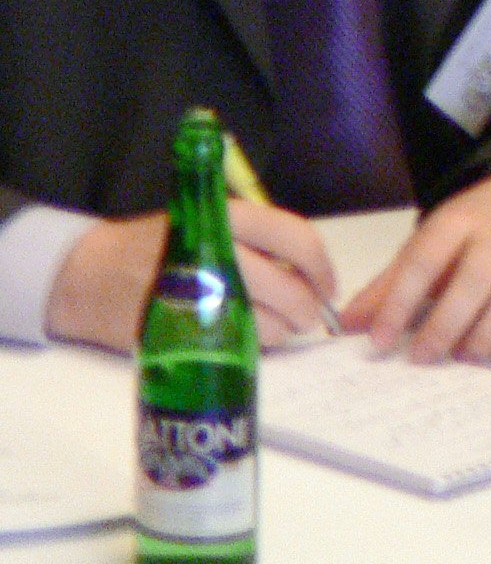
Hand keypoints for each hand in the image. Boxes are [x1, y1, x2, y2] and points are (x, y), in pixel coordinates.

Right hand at [45, 202, 338, 352]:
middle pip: (287, 288)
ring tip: (281, 328)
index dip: (322, 268)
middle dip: (308, 308)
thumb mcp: (208, 222)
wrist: (89, 274)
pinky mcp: (178, 330)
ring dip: (283, 332)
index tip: (328, 287)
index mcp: (226, 218)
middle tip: (309, 315)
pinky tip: (249, 338)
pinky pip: (234, 345)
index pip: (296, 238)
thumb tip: (311, 272)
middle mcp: (214, 252)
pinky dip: (252, 346)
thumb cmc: (161, 246)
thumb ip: (257, 241)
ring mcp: (196, 294)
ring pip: (266, 323)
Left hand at [342, 173, 490, 363]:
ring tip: (462, 356)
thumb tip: (346, 325)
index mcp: (459, 222)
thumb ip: (391, 284)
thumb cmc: (473, 233)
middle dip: (443, 326)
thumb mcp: (429, 244)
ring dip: (483, 336)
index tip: (379, 340)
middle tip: (420, 357)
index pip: (424, 261)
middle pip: (473, 282)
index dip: (398, 303)